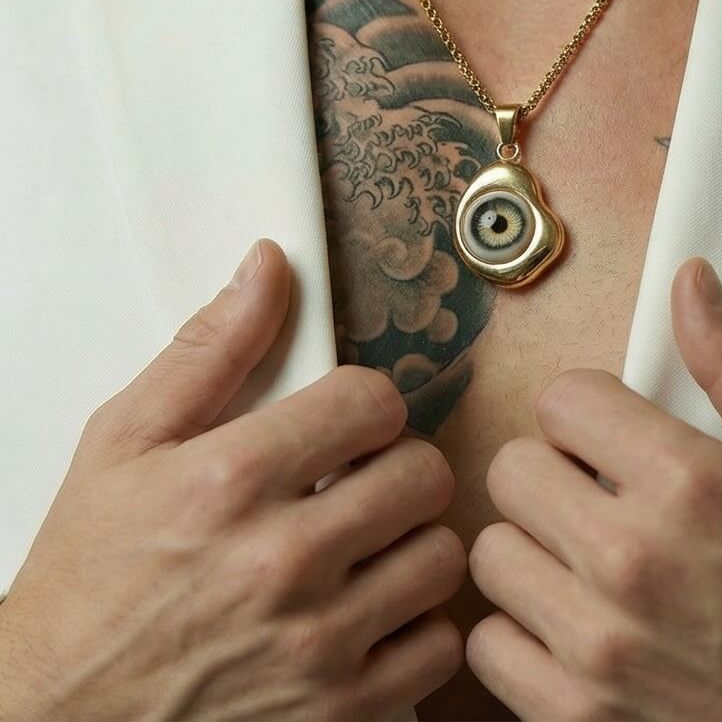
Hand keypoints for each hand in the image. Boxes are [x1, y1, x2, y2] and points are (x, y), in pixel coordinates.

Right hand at [0, 239, 464, 721]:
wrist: (58, 714)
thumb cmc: (89, 578)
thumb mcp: (125, 441)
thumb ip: (211, 346)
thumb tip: (270, 267)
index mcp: (230, 480)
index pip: (374, 401)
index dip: (368, 402)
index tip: (349, 421)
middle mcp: (280, 562)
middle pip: (424, 473)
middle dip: (399, 464)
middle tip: (363, 479)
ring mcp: (314, 644)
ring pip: (441, 556)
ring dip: (412, 541)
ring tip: (367, 544)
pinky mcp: (337, 711)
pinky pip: (439, 646)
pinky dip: (417, 625)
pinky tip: (372, 609)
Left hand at [467, 257, 721, 720]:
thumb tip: (689, 283)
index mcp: (689, 485)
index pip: (562, 399)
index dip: (586, 409)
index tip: (610, 435)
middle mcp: (631, 562)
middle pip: (511, 468)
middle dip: (550, 470)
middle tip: (595, 494)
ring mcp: (597, 646)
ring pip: (489, 553)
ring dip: (530, 548)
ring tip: (582, 559)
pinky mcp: (574, 715)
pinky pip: (488, 646)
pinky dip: (519, 632)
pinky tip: (570, 623)